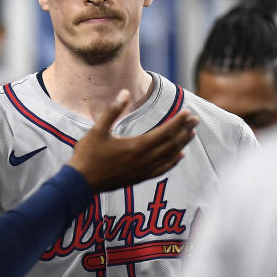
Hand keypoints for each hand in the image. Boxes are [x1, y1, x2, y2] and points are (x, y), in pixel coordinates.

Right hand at [68, 90, 198, 192]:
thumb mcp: (97, 130)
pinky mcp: (139, 178)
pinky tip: (180, 156)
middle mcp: (143, 160)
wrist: (81, 183)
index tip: (188, 113)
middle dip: (184, 131)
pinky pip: (162, 169)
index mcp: (135, 146)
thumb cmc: (87, 155)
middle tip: (196, 121)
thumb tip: (124, 92)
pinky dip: (173, 161)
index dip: (177, 122)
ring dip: (181, 144)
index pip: (164, 132)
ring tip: (192, 134)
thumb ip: (112, 111)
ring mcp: (142, 171)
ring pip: (169, 156)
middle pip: (170, 144)